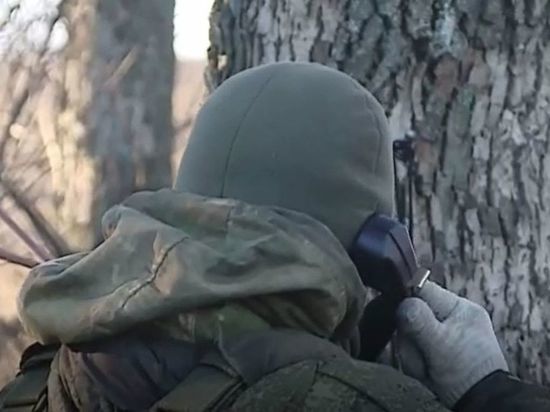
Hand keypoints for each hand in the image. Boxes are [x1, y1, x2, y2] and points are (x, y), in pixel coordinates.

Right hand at [395, 281, 508, 407]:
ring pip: (411, 335)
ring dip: (413, 354)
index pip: (422, 289)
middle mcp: (453, 319)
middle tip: (423, 355)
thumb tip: (402, 302)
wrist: (481, 405)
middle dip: (411, 338)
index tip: (403, 320)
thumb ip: (418, 320)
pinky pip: (415, 351)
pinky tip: (427, 372)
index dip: (408, 302)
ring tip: (427, 368)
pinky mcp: (438, 354)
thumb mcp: (440, 343)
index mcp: (460, 308)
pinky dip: (417, 363)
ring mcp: (445, 337)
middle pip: (412, 315)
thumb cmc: (467, 374)